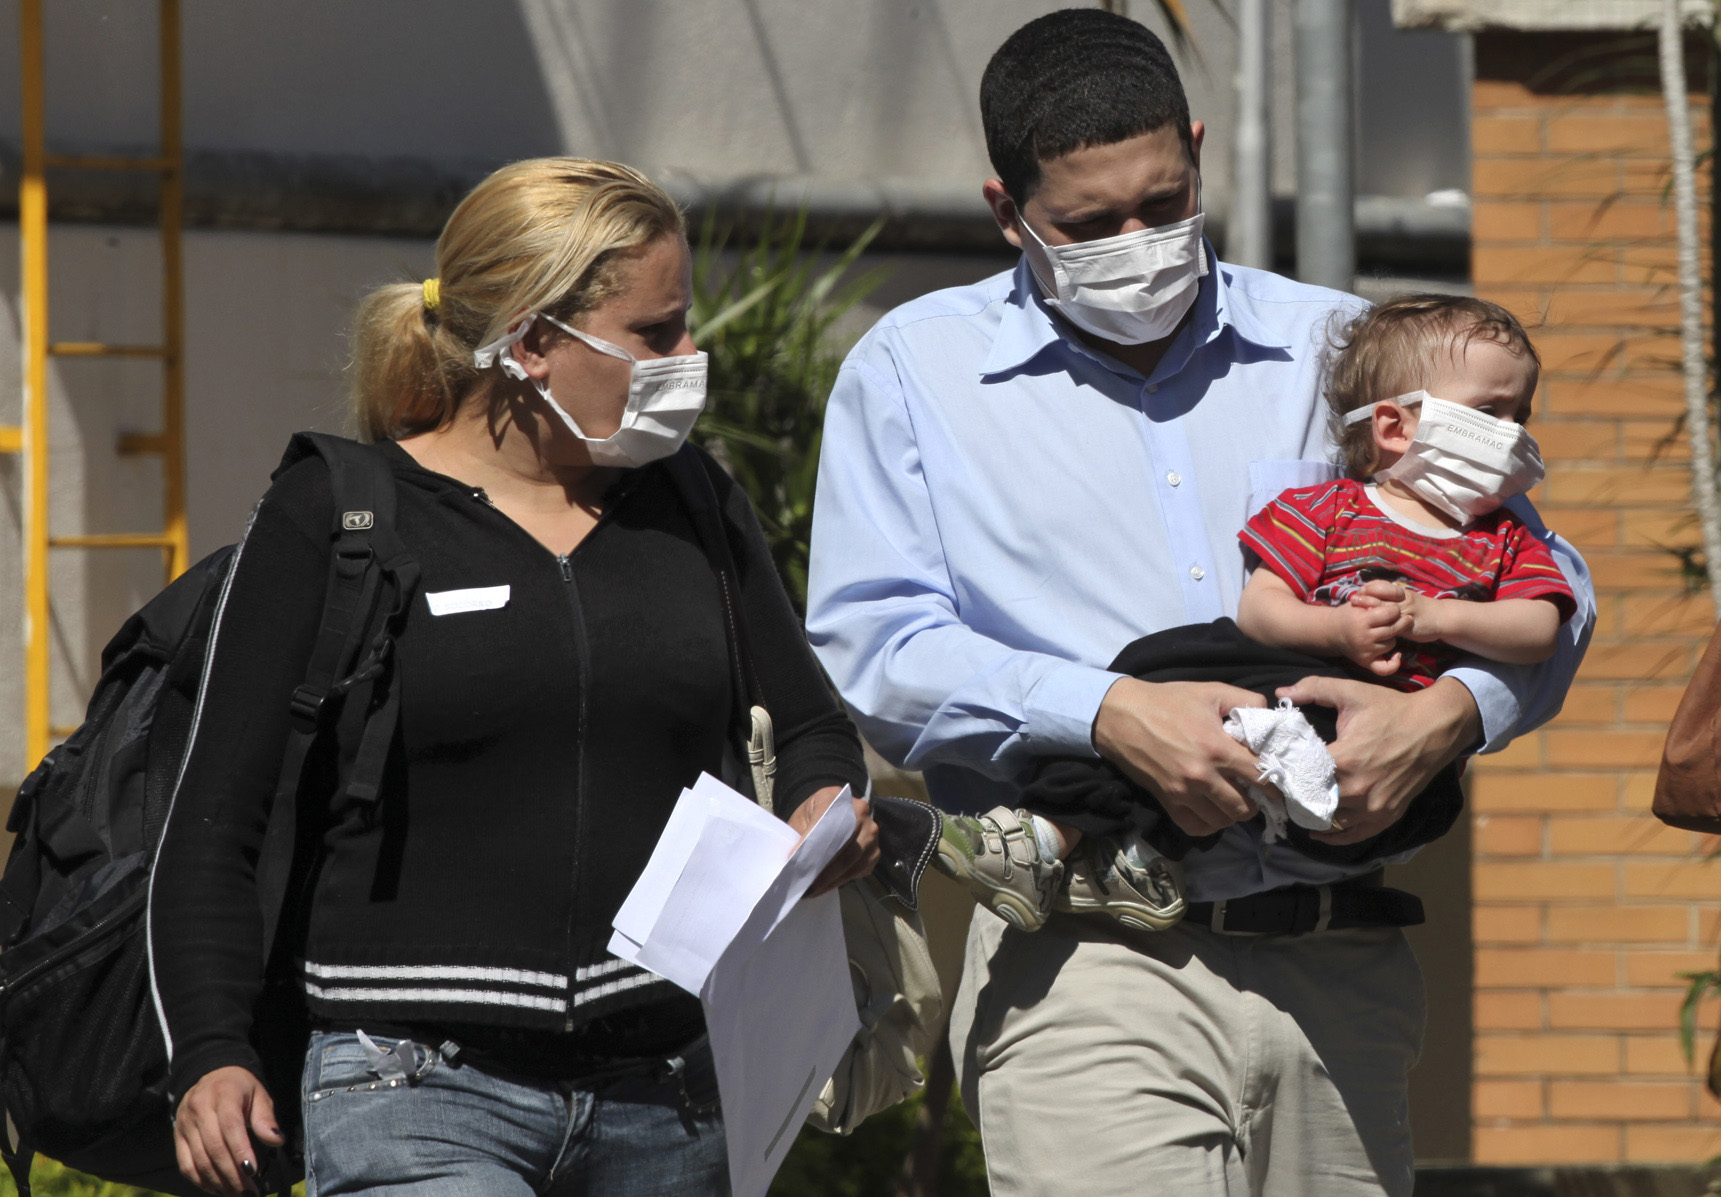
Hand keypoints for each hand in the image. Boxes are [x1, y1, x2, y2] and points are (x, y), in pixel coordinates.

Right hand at [174, 1065, 282, 1196]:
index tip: (253, 1172)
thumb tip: (277, 1140)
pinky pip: (186, 1164)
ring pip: (199, 1160)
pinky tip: (218, 1188)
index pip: (231, 1127)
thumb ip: (265, 1118)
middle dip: (232, 1174)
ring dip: (218, 1182)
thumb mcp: (259, 1095)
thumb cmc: (241, 1088)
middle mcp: (200, 1109)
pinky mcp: (177, 1136)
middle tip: (248, 1192)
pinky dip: (201, 1181)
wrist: (212, 1074)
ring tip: (236, 1194)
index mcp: (223, 1095)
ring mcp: (185, 1124)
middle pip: (214, 1148)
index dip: (241, 1152)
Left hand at [790, 785, 878, 896]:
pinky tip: (825, 886)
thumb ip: (799, 836)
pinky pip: (860, 869)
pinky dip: (841, 880)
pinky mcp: (875, 850)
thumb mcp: (801, 818)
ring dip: (831, 879)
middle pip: (842, 845)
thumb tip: (793, 862)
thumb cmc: (812, 816)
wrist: (832, 812)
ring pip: (852, 860)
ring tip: (811, 890)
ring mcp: (871, 831)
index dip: (810, 845)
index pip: (825, 823)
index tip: (794, 862)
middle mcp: (860, 811)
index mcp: (836, 797)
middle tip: (802, 885)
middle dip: (821, 868)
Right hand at [1092, 678, 1268, 836]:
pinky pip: (1195, 827)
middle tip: (1253, 794)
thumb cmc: (1167, 701)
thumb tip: (1268, 715)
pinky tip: (1211, 811)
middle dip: (1255, 803)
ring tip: (1232, 800)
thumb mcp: (1210, 691)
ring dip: (1232, 814)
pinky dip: (1208, 824)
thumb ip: (1245, 700)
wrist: (1121, 715)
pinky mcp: (1167, 801)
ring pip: (1222, 821)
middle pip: (1244, 807)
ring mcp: (1183, 792)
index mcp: (1217, 748)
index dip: (1274, 785)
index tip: (1278, 787)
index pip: (1260, 777)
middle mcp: (1202, 776)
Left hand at [1275, 675, 1479, 844]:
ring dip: (1313, 815)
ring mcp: (1374, 806)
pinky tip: (1318, 831)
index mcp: (1344, 760)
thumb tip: (1281, 690)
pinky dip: (1335, 836)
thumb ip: (1314, 688)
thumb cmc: (1392, 709)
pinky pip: (1355, 835)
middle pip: (1312, 802)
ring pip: (1331, 821)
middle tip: (1281, 790)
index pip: (1300, 776)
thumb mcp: (1351, 692)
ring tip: (1297, 806)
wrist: (1435, 727)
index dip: (1285, 775)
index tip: (1274, 772)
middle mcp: (1357, 789)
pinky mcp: (1387, 815)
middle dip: (1295, 796)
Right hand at [1339, 581, 1411, 674]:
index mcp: (1362, 621)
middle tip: (1404, 618)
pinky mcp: (1365, 661)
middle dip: (1401, 622)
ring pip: (1391, 644)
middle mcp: (1363, 638)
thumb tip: (1396, 603)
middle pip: (1393, 629)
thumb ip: (1375, 601)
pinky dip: (1394, 664)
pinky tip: (1396, 655)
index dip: (1394, 609)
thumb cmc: (1348, 614)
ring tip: (1386, 631)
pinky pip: (1385, 668)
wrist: (1331, 631)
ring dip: (1392, 637)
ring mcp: (1365, 651)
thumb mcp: (1358, 602)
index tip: (1393, 608)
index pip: (1390, 613)